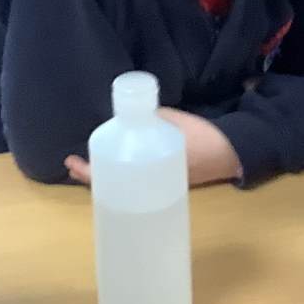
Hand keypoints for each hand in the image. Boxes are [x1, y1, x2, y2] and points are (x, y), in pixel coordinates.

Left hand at [63, 113, 241, 187]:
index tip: (72, 163)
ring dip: (104, 175)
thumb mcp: (172, 121)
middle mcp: (150, 187)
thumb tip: (126, 116)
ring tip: (87, 163)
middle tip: (73, 164)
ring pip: (121, 186)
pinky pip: (134, 183)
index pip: (111, 178)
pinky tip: (115, 163)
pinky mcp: (164, 184)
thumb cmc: (202, 138)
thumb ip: (148, 119)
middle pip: (111, 186)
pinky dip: (120, 175)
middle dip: (91, 175)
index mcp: (149, 175)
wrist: (231, 153)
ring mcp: (157, 188)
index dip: (89, 172)